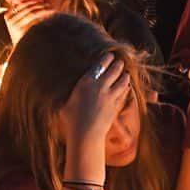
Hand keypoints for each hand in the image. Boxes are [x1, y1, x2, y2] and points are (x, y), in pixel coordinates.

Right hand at [4, 0, 52, 43]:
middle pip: (28, 7)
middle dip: (38, 4)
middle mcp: (10, 20)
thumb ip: (22, 12)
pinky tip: (51, 14)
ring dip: (43, 9)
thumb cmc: (23, 36)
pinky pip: (36, 19)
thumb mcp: (19, 23)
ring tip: (50, 9)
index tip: (41, 1)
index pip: (22, 4)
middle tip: (47, 4)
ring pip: (33, 12)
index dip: (32, 1)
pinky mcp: (22, 30)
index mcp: (8, 16)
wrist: (23, 52)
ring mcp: (15, 25)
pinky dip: (44, 15)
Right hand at [58, 53, 129, 177]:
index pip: (100, 65)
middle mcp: (101, 86)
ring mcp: (111, 96)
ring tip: (125, 73)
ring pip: (123, 81)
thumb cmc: (71, 119)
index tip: (110, 55)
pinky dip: (126, 88)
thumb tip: (63, 87)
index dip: (107, 58)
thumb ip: (72, 92)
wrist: (85, 134)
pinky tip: (125, 87)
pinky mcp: (117, 105)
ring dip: (124, 76)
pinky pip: (124, 93)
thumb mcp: (66, 102)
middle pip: (115, 70)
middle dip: (118, 64)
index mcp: (87, 82)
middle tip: (119, 62)